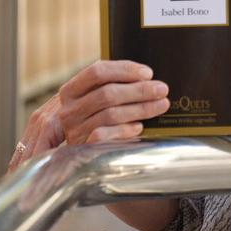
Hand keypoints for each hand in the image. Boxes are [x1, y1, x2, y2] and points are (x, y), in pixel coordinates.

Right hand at [8, 60, 169, 170]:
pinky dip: (125, 130)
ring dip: (140, 108)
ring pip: (111, 113)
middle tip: (162, 89)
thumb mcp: (94, 101)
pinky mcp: (81, 148)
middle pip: (108, 93)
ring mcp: (74, 130)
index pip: (97, 72)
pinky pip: (105, 135)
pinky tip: (139, 127)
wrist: (73, 160)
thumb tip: (146, 76)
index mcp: (71, 90)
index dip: (125, 70)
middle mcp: (69, 109)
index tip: (148, 73)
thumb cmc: (93, 120)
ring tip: (161, 105)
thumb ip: (110, 86)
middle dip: (139, 90)